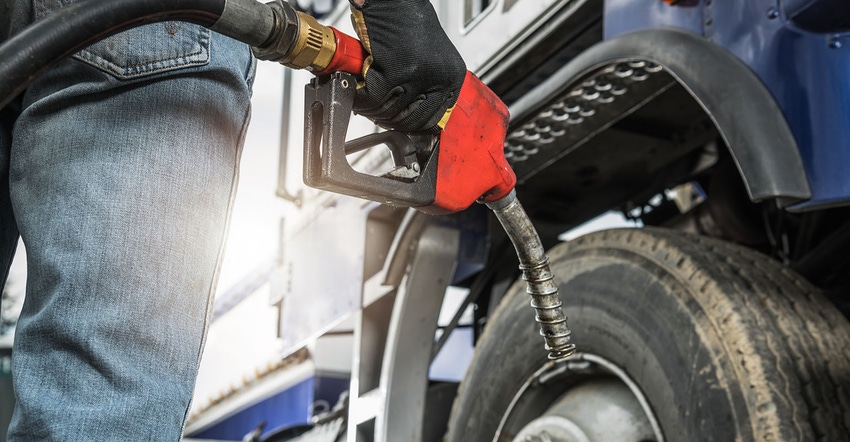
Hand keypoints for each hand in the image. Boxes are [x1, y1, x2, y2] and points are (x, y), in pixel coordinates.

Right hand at [348, 0, 465, 132]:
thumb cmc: (407, 21)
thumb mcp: (431, 58)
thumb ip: (427, 84)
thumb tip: (412, 112)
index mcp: (452, 77)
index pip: (433, 119)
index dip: (410, 125)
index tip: (397, 123)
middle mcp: (439, 78)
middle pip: (409, 119)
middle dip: (388, 118)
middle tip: (376, 110)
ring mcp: (417, 76)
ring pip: (387, 111)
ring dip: (371, 109)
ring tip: (365, 99)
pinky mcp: (393, 71)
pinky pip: (371, 99)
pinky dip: (359, 98)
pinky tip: (357, 90)